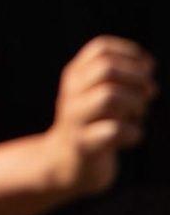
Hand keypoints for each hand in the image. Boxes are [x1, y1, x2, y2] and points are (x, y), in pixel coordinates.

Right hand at [43, 35, 155, 196]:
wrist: (65, 165)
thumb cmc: (93, 126)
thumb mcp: (103, 97)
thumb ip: (123, 80)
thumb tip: (148, 63)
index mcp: (75, 76)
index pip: (101, 49)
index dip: (130, 53)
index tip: (147, 68)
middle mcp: (71, 92)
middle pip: (106, 68)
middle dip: (137, 78)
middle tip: (149, 92)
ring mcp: (75, 118)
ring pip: (108, 96)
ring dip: (135, 103)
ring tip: (141, 113)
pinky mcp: (83, 144)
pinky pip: (113, 132)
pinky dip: (133, 132)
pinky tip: (133, 135)